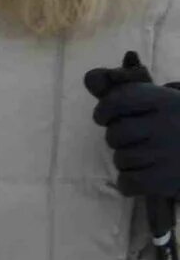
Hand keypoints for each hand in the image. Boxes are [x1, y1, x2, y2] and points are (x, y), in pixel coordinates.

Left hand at [84, 51, 179, 200]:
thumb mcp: (168, 101)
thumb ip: (132, 92)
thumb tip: (90, 76)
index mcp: (166, 101)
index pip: (118, 100)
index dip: (104, 110)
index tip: (104, 118)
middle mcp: (167, 124)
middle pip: (115, 134)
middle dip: (119, 140)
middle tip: (136, 141)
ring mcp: (168, 153)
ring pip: (120, 159)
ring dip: (127, 162)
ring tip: (147, 159)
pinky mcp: (168, 180)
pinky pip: (127, 183)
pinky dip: (129, 183)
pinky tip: (142, 178)